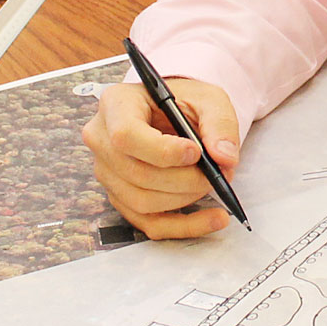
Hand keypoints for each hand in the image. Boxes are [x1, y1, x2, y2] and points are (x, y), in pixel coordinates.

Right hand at [83, 78, 241, 238]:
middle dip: (185, 179)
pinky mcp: (121, 197)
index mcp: (116, 105)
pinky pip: (148, 223)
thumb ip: (220, 124)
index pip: (125, 135)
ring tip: (215, 183)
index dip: (162, 151)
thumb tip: (224, 157)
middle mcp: (102, 140)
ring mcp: (107, 172)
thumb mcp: (209, 99)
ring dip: (186, 198)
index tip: (196, 152)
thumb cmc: (186, 101)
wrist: (177, 114)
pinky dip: (184, 226)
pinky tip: (214, 218)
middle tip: (218, 173)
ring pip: (142, 201)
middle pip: (136, 173)